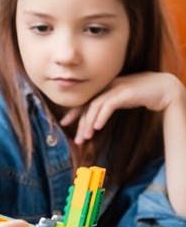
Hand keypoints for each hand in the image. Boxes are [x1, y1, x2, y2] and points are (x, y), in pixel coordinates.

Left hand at [60, 72, 184, 144]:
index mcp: (104, 88)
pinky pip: (109, 105)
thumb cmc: (142, 95)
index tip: (64, 124)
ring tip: (87, 137)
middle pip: (88, 106)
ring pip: (95, 106)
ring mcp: (116, 88)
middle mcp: (107, 87)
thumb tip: (96, 121)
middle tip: (77, 140)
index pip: (84, 101)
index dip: (73, 112)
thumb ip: (108, 106)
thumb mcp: (121, 101)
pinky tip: (98, 127)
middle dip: (81, 124)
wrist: (163, 88)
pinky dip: (102, 116)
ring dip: (90, 123)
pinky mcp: (125, 92)